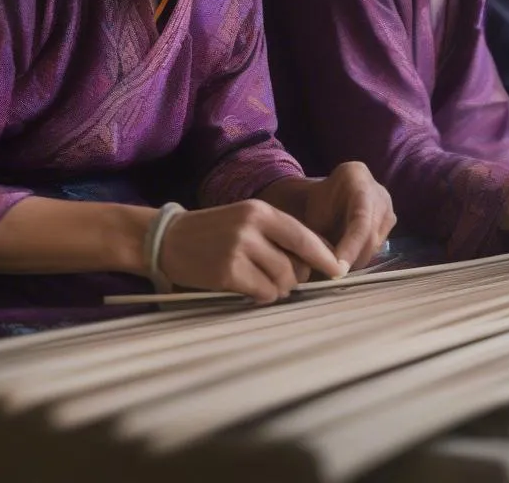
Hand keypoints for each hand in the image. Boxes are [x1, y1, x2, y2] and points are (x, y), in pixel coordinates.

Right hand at [158, 200, 343, 303]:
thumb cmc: (215, 231)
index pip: (304, 236)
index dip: (325, 256)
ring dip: (278, 289)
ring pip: (282, 281)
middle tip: (281, 278)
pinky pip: (262, 293)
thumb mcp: (247, 220)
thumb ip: (278, 235)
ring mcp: (239, 249)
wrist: (170, 238)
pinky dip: (262, 296)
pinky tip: (248, 289)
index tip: (338, 271)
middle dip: (296, 277)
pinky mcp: (227, 272)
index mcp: (261, 211)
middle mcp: (252, 227)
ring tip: (261, 282)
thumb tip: (317, 259)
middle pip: (297, 264)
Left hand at [297, 162, 395, 270]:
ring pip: (375, 244)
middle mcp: (379, 192)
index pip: (360, 220)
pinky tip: (348, 255)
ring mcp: (388, 206)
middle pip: (371, 235)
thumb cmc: (322, 201)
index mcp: (358, 178)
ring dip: (357, 258)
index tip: (338, 268)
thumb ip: (319, 236)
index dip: (351, 247)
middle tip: (333, 274)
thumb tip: (322, 266)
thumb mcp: (315, 213)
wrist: (335, 190)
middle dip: (353, 258)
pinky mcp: (390, 221)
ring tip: (337, 263)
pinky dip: (362, 254)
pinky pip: (378, 245)